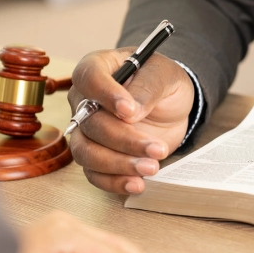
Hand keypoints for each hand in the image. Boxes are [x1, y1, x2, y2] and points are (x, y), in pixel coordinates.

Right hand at [66, 48, 194, 194]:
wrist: (169, 107)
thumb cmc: (161, 82)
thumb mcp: (164, 75)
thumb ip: (148, 87)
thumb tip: (130, 112)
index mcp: (97, 68)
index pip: (89, 78)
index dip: (105, 95)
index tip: (130, 111)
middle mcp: (84, 100)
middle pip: (90, 123)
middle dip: (124, 139)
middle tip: (156, 149)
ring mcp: (86, 131)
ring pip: (86, 152)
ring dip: (119, 164)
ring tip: (152, 168)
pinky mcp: (97, 155)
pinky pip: (94, 174)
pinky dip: (114, 182)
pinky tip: (137, 184)